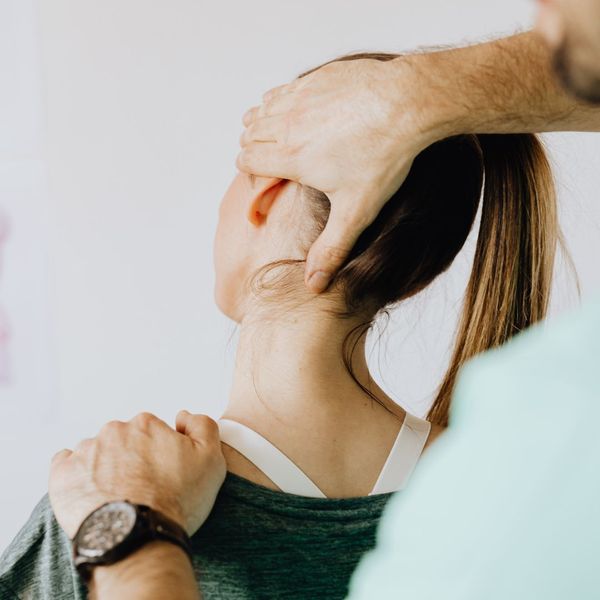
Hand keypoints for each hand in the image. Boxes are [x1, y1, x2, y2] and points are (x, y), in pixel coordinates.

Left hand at [49, 411, 225, 537]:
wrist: (138, 538)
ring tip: (116, 496)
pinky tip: (90, 491)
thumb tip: (182, 416)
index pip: (151, 432)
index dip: (159, 454)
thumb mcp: (211, 459)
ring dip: (104, 468)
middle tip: (141, 488)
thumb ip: (203, 426)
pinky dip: (76, 474)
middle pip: (123, 441)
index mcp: (146, 424)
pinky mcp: (62, 475)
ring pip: (96, 453)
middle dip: (130, 459)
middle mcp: (114, 431)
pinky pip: (66, 464)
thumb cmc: (176, 500)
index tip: (162, 475)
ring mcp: (86, 452)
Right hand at [237, 55, 442, 292]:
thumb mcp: (357, 212)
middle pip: (248, 134)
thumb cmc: (383, 158)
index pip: (246, 160)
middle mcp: (288, 124)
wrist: (408, 103)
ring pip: (261, 109)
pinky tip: (301, 112)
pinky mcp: (317, 79)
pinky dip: (282, 101)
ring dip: (264, 124)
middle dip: (254, 148)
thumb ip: (331, 249)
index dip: (249, 171)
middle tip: (274, 161)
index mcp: (291, 157)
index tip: (264, 179)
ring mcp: (301, 97)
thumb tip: (313, 285)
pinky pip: (283, 89)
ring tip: (283, 138)